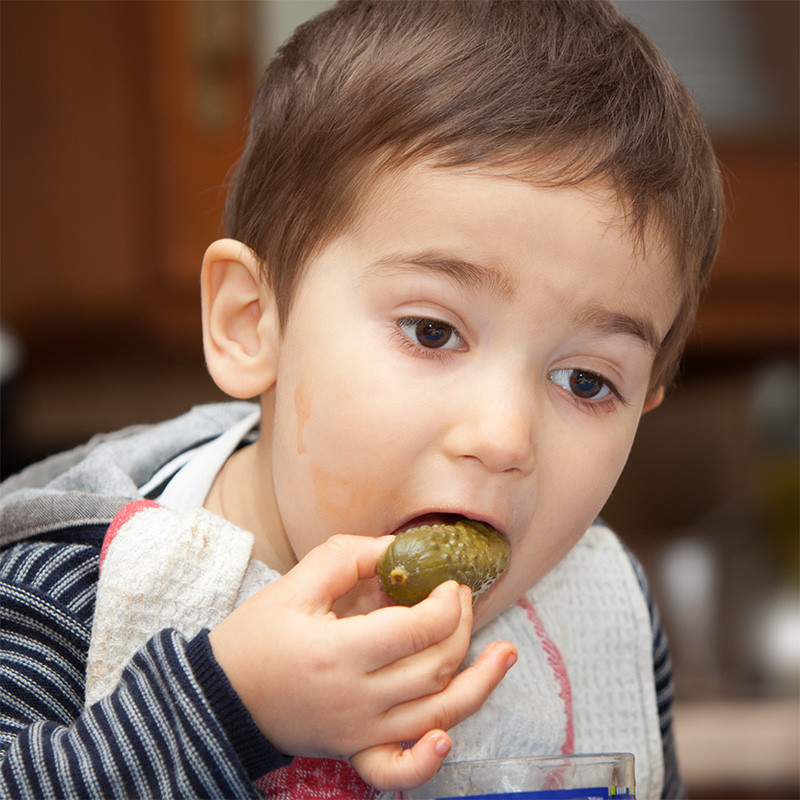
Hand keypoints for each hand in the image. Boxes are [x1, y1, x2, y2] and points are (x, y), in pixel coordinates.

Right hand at [208, 534, 515, 790]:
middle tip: (462, 599)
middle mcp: (358, 700)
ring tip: (506, 656)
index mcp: (340, 654)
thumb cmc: (254, 638)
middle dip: (462, 628)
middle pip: (435, 669)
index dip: (446, 603)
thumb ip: (347, 557)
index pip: (418, 631)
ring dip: (479, 686)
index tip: (449, 582)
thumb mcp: (294, 584)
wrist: (220, 697)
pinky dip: (429, 760)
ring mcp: (358, 732)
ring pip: (437, 716)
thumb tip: (397, 548)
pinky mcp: (354, 751)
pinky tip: (448, 737)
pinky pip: (398, 770)